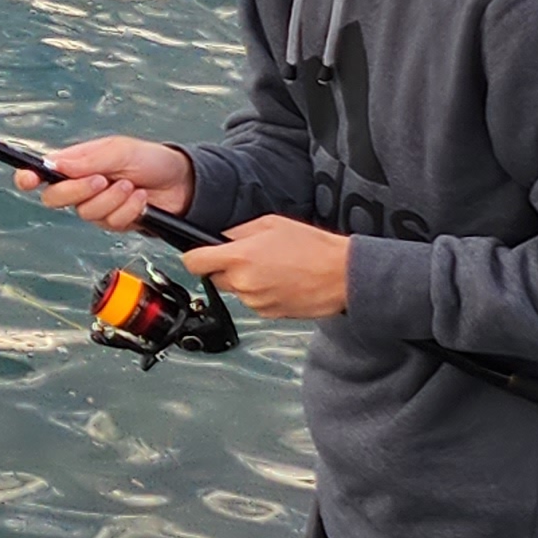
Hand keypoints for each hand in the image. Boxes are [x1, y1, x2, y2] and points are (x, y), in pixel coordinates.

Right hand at [16, 136, 194, 234]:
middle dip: (78, 191)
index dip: (28, 176)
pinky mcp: (113, 221)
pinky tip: (139, 199)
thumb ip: (87, 160)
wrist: (182, 183)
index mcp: (75, 164)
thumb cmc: (150, 160)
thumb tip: (55, 165)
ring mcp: (96, 206)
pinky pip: (110, 223)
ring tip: (130, 185)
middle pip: (55, 198)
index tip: (27, 178)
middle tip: (100, 180)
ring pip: (85, 213)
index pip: (41, 172)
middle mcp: (80, 187)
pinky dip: (127, 210)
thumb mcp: (119, 150)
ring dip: (111, 200)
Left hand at [185, 217, 351, 320]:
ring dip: (246, 282)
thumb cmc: (314, 247)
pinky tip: (281, 282)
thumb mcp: (271, 224)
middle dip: (226, 268)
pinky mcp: (268, 314)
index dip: (194, 257)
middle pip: (214, 278)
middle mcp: (243, 283)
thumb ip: (238, 231)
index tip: (199, 254)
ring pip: (236, 291)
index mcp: (239, 258)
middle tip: (251, 258)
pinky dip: (261, 294)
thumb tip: (220, 237)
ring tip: (274, 269)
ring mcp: (255, 302)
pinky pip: (253, 302)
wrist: (344, 276)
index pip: (193, 263)